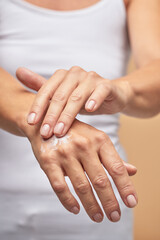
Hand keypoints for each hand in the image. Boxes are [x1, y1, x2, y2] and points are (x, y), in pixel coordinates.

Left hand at [16, 67, 132, 137]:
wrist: (111, 95)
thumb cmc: (83, 97)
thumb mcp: (62, 95)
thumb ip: (42, 86)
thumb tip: (18, 71)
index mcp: (62, 76)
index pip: (46, 91)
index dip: (38, 107)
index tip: (31, 123)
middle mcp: (75, 73)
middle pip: (60, 95)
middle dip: (51, 116)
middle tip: (46, 133)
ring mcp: (91, 78)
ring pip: (77, 96)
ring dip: (68, 114)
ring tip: (61, 130)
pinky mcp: (106, 85)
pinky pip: (100, 91)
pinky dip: (94, 99)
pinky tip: (89, 109)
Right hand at [21, 116, 137, 223]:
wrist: (47, 121)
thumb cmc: (76, 133)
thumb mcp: (97, 139)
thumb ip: (112, 157)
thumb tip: (132, 171)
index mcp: (99, 140)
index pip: (116, 167)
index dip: (125, 187)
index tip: (131, 203)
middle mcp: (83, 145)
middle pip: (100, 180)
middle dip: (109, 201)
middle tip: (115, 216)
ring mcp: (65, 153)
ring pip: (81, 186)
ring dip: (91, 205)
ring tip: (98, 217)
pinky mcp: (48, 160)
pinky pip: (60, 186)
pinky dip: (68, 200)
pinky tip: (76, 209)